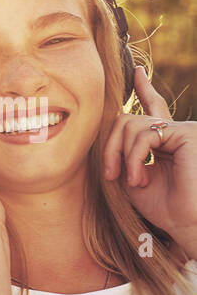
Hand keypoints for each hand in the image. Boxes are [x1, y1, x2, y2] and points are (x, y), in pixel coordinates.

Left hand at [104, 67, 196, 256]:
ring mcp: (182, 129)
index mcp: (165, 140)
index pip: (153, 109)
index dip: (145, 90)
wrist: (186, 222)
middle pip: (127, 120)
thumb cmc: (163, 206)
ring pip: (131, 126)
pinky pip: (144, 135)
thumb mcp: (132, 177)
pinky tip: (139, 178)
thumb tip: (109, 134)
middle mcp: (176, 130)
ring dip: (122, 157)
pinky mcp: (186, 133)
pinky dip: (133, 159)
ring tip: (131, 181)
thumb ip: (122, 153)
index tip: (137, 72)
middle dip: (110, 147)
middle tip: (110, 175)